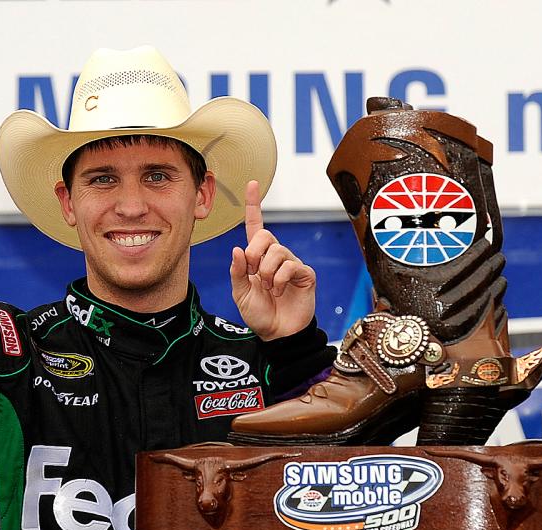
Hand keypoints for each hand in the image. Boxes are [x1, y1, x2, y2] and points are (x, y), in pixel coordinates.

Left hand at [230, 180, 315, 340]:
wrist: (276, 334)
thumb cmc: (258, 313)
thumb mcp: (239, 294)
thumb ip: (236, 272)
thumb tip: (237, 249)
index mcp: (257, 257)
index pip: (256, 226)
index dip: (254, 205)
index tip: (253, 183)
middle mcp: (275, 256)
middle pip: (265, 236)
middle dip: (254, 254)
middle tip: (253, 273)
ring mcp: (291, 264)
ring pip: (277, 251)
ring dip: (266, 272)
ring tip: (267, 288)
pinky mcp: (305, 274)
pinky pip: (291, 266)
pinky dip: (279, 280)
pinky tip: (279, 291)